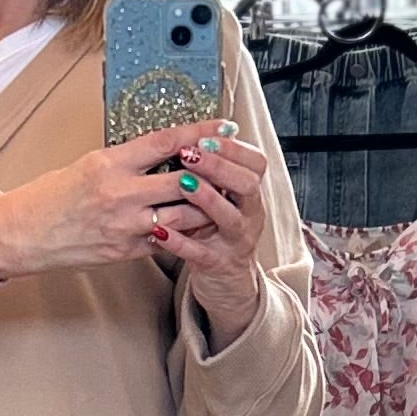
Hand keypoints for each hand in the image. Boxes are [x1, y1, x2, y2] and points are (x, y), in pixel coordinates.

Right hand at [0, 127, 248, 285]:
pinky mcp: (126, 251)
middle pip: (184, 179)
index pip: (165, 142)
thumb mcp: (88, 164)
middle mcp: (120, 194)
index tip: (224, 126)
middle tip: (232, 166)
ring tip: (221, 197)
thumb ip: (127, 160)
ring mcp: (125, 225)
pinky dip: (186, 231)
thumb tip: (164, 151)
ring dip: (206, 206)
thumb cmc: (53, 196)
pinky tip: (198, 224)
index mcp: (109, 163)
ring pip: (184, 215)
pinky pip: (168, 240)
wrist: (25, 233)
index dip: (201, 133)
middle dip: (212, 173)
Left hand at [139, 125, 270, 344]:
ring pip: (229, 217)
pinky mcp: (217, 264)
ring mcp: (236, 241)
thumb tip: (192, 135)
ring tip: (182, 182)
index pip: (255, 163)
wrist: (227, 280)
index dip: (234, 148)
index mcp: (249, 194)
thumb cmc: (216, 231)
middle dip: (219, 166)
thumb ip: (212, 173)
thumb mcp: (221, 198)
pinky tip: (160, 231)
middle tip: (191, 154)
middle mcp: (249, 214)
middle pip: (247, 185)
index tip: (208, 135)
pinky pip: (200, 253)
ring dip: (207, 197)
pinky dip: (180, 242)